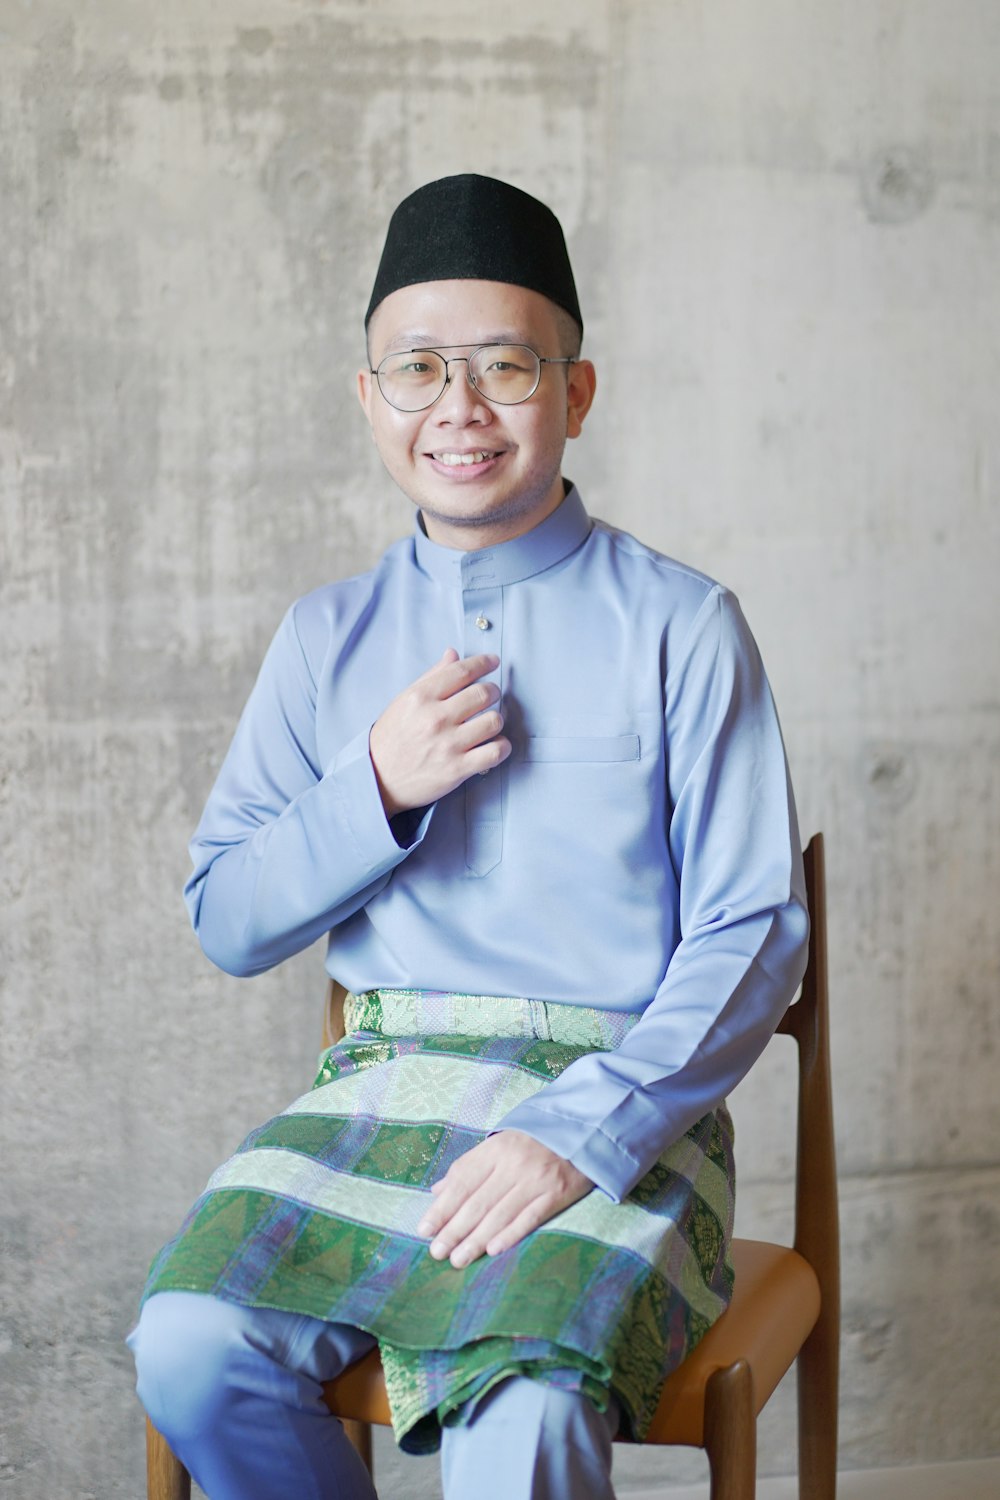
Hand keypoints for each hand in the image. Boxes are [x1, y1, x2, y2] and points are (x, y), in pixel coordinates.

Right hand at [369, 648, 511, 817]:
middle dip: (492, 691)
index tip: (493, 661)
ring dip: (496, 719)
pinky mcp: (457, 769)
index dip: (484, 662)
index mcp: (421, 697)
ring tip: (488, 723)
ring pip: (494, 721)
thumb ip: (431, 677)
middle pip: (483, 694)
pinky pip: (495, 752)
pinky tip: (494, 744)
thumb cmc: (390, 739)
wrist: (376, 779)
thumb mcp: (404, 701)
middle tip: (489, 695)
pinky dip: (501, 746)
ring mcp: (448, 745)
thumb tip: (453, 654)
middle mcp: (435, 719)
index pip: (462, 671)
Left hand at [416, 1131, 593, 1268]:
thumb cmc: (533, 1142)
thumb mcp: (498, 1145)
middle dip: (454, 1230)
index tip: (424, 1230)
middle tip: (437, 1253)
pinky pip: (530, 1218)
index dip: (442, 1207)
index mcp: (495, 1149)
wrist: (581, 1132)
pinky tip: (493, 1250)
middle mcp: (512, 1164)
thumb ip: (469, 1168)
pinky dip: (510, 1234)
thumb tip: (437, 1191)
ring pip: (499, 1214)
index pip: (462, 1181)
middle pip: (478, 1202)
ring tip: (458, 1260)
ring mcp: (535, 1179)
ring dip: (476, 1240)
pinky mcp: (556, 1193)